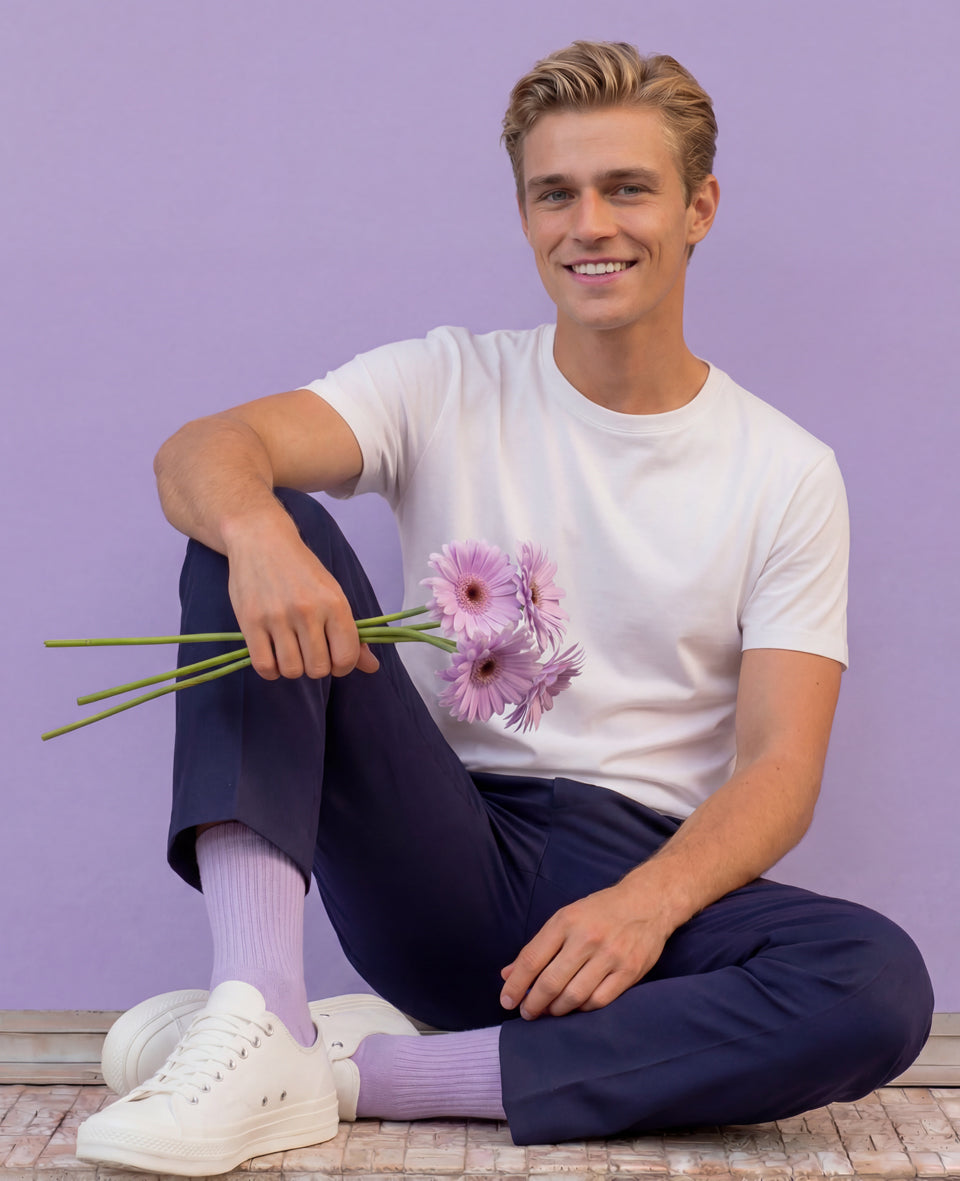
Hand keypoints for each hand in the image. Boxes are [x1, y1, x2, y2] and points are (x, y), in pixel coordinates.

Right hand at [225, 517, 378, 680]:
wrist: (262, 539)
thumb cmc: (302, 570)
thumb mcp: (333, 594)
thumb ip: (352, 634)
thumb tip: (373, 668)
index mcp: (334, 603)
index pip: (346, 657)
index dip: (342, 667)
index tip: (333, 659)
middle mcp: (308, 611)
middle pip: (317, 668)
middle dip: (316, 667)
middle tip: (309, 651)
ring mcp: (277, 616)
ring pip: (292, 670)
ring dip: (292, 668)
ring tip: (290, 651)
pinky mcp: (250, 621)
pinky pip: (264, 666)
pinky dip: (270, 670)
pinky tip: (272, 656)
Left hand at [499, 883, 670, 1018]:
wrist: (647, 902)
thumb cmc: (600, 911)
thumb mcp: (565, 918)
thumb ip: (537, 947)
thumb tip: (507, 975)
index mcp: (566, 921)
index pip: (532, 959)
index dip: (515, 985)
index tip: (506, 1001)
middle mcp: (587, 938)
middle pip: (551, 982)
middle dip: (533, 1004)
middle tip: (527, 1013)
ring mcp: (610, 956)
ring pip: (573, 996)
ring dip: (556, 1010)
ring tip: (549, 1011)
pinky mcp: (629, 971)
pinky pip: (599, 1001)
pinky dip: (582, 1008)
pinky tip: (575, 1006)